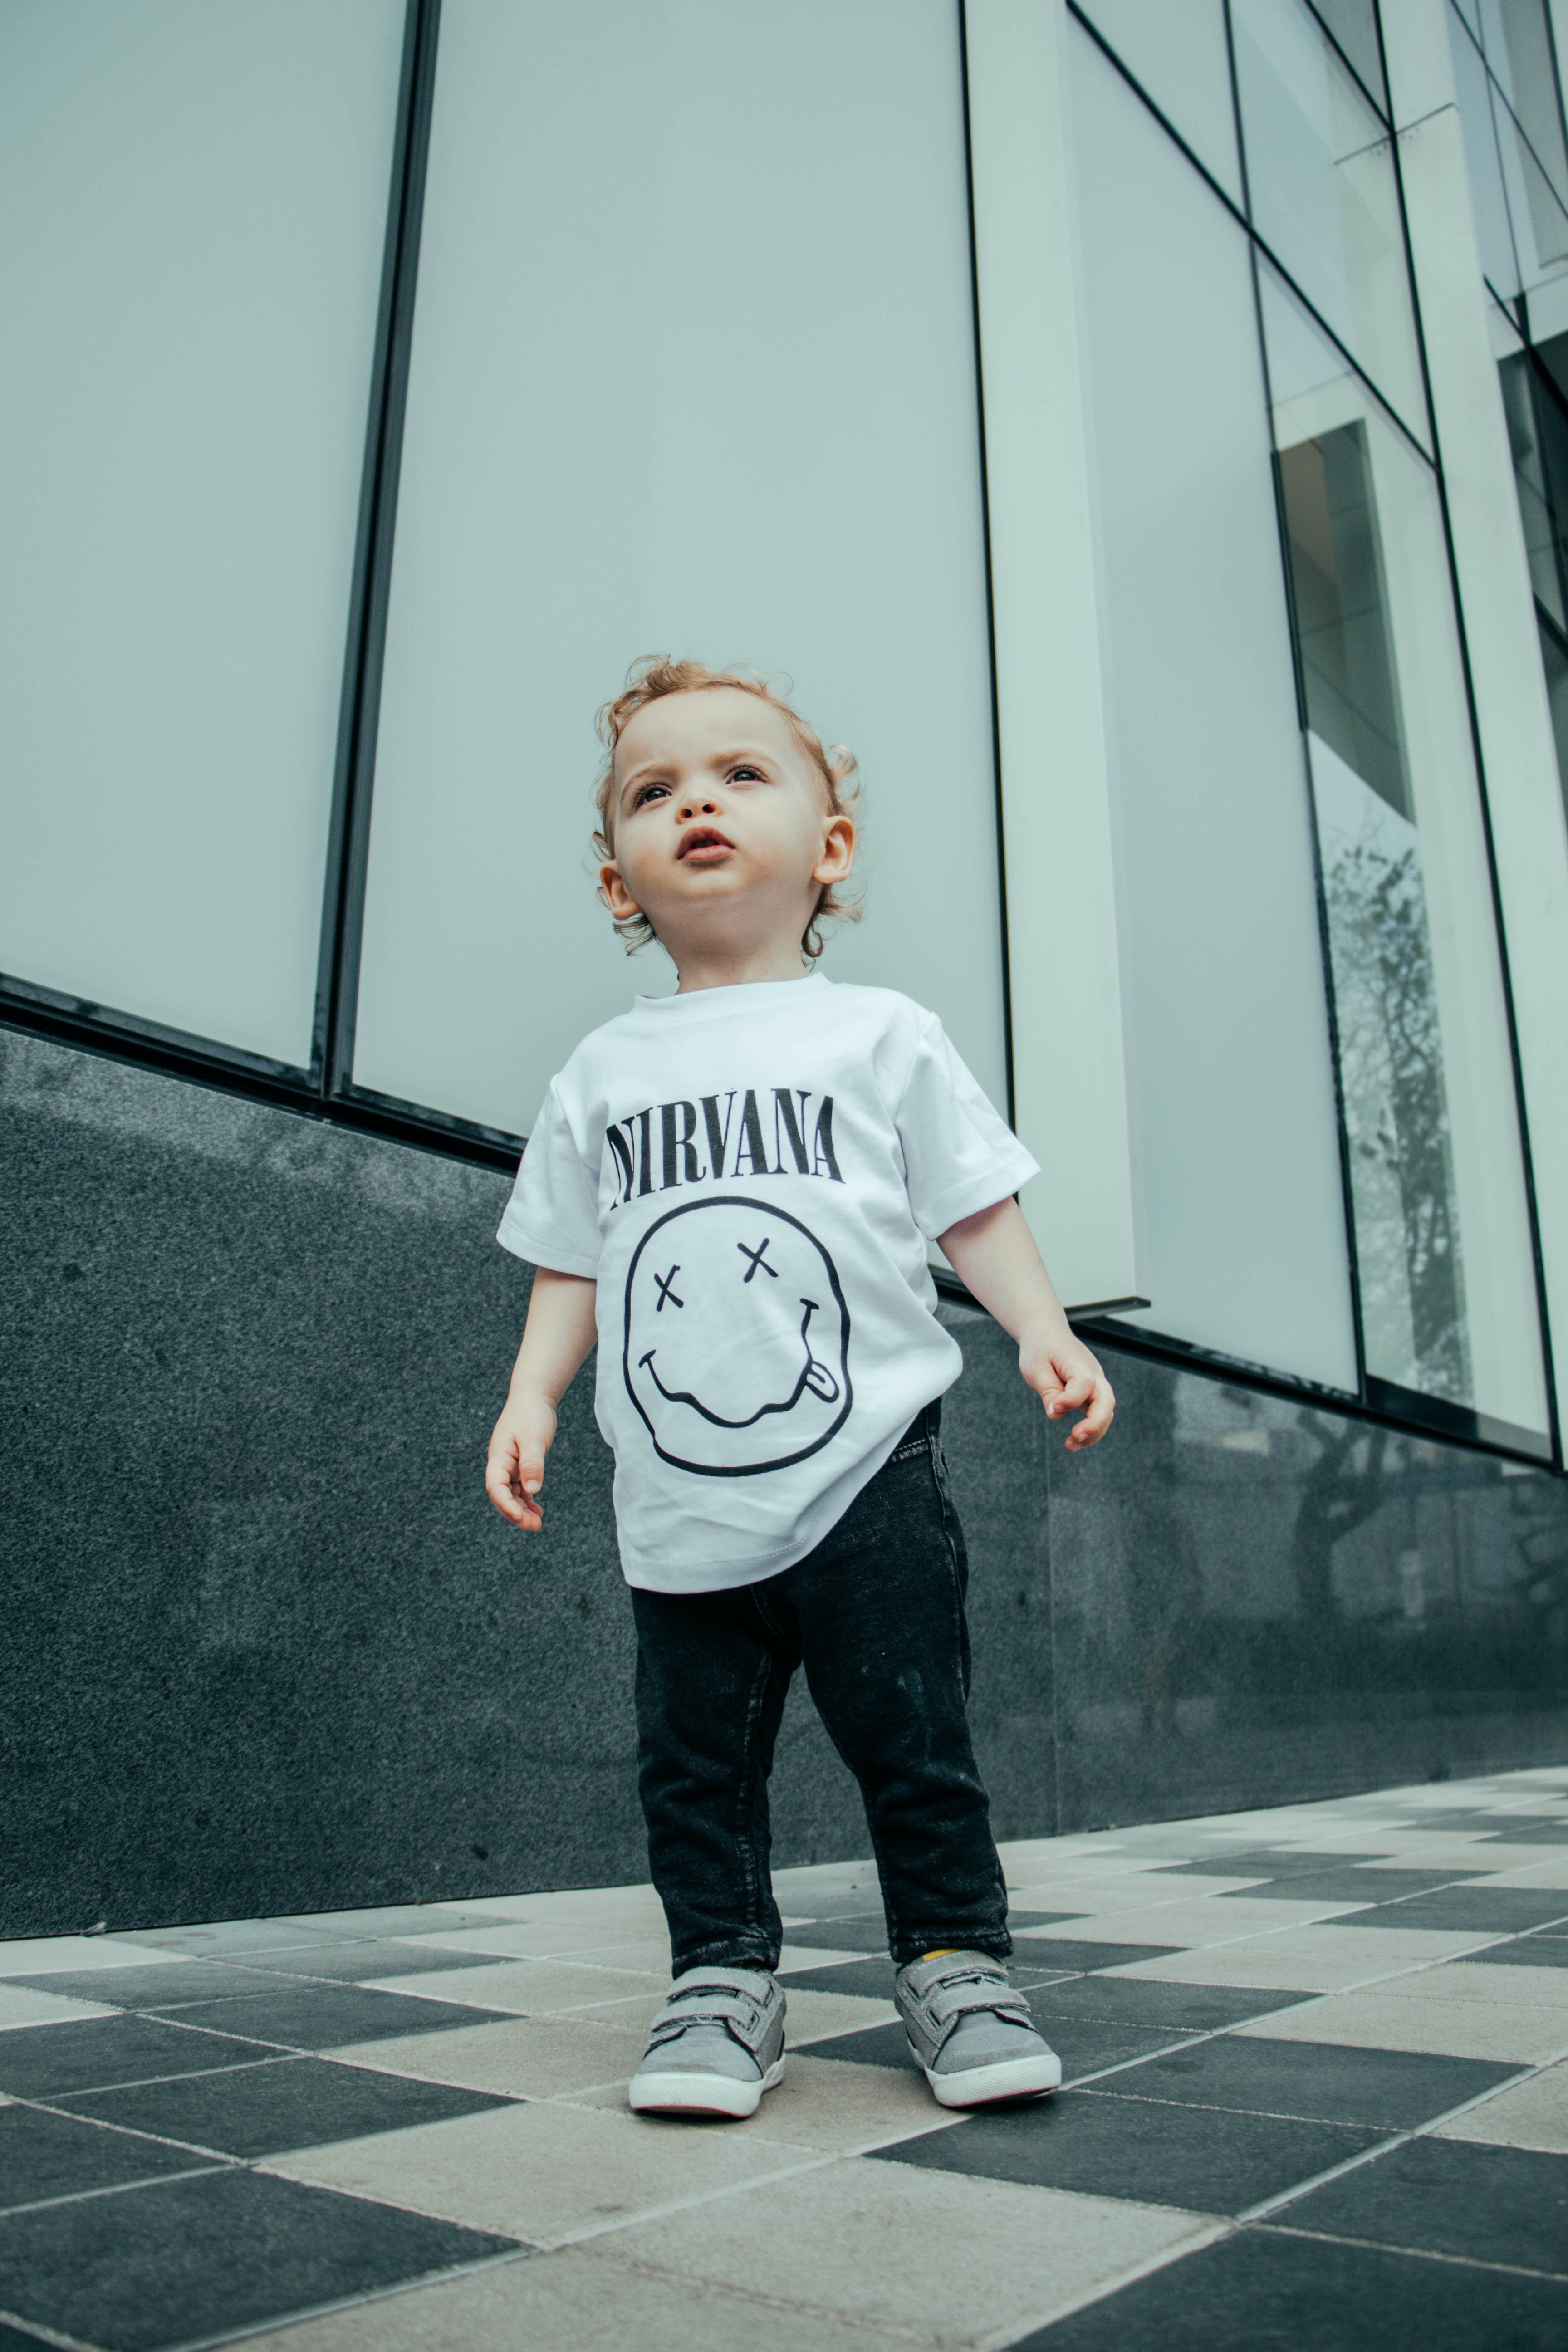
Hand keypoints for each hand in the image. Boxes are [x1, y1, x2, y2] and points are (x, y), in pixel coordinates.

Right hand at [485, 1390, 557, 1528]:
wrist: (533, 1397)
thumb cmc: (531, 1413)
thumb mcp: (534, 1437)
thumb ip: (532, 1462)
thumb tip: (532, 1488)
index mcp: (498, 1457)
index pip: (495, 1486)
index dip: (506, 1504)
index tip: (520, 1517)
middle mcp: (500, 1463)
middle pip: (501, 1495)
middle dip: (515, 1513)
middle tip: (533, 1526)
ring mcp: (509, 1465)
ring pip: (511, 1494)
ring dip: (521, 1509)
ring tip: (537, 1523)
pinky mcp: (520, 1464)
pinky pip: (520, 1488)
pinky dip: (527, 1499)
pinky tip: (537, 1509)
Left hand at [1019, 1332, 1114, 1451]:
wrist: (1047, 1335)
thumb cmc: (1040, 1349)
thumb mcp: (1036, 1367)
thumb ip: (1048, 1390)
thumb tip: (1056, 1414)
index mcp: (1078, 1362)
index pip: (1084, 1382)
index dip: (1071, 1398)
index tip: (1055, 1408)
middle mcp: (1093, 1374)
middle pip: (1106, 1401)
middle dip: (1095, 1423)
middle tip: (1075, 1437)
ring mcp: (1096, 1385)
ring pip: (1105, 1412)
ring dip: (1093, 1432)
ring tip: (1071, 1446)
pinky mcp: (1091, 1395)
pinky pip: (1097, 1414)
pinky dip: (1089, 1430)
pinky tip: (1073, 1442)